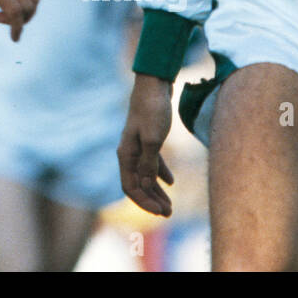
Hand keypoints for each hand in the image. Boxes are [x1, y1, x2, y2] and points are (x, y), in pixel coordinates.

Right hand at [118, 72, 174, 215]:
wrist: (154, 85)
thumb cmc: (152, 110)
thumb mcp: (153, 139)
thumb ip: (148, 164)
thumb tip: (145, 185)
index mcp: (126, 154)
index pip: (130, 186)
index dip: (144, 202)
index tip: (160, 212)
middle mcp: (129, 152)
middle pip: (137, 183)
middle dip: (152, 200)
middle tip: (169, 213)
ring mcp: (138, 145)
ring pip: (145, 175)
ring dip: (156, 190)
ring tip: (171, 204)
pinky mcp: (148, 138)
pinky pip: (151, 163)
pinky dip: (159, 174)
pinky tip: (171, 183)